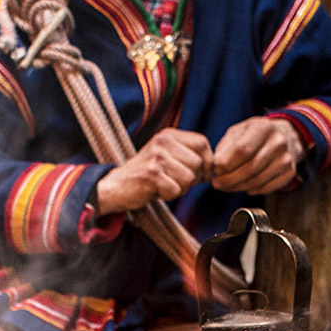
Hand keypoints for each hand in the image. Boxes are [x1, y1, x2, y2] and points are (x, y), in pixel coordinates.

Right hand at [95, 129, 213, 213]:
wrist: (115, 186)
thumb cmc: (147, 174)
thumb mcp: (167, 156)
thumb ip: (189, 156)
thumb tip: (216, 167)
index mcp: (169, 135)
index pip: (203, 143)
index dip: (207, 161)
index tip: (200, 174)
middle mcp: (163, 142)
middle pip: (198, 163)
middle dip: (193, 178)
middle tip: (175, 182)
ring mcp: (157, 157)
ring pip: (189, 178)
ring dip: (180, 188)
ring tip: (164, 185)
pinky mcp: (151, 175)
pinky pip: (176, 190)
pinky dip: (169, 196)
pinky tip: (156, 191)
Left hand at [212, 117, 303, 193]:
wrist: (284, 136)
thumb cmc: (254, 135)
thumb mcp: (237, 132)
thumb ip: (225, 148)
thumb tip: (216, 167)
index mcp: (263, 128)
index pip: (242, 150)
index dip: (226, 164)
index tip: (215, 170)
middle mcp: (278, 142)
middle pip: (249, 169)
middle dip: (229, 180)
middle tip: (217, 183)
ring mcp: (286, 159)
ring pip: (256, 181)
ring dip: (237, 187)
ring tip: (227, 186)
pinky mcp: (289, 173)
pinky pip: (266, 188)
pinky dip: (251, 190)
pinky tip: (244, 186)